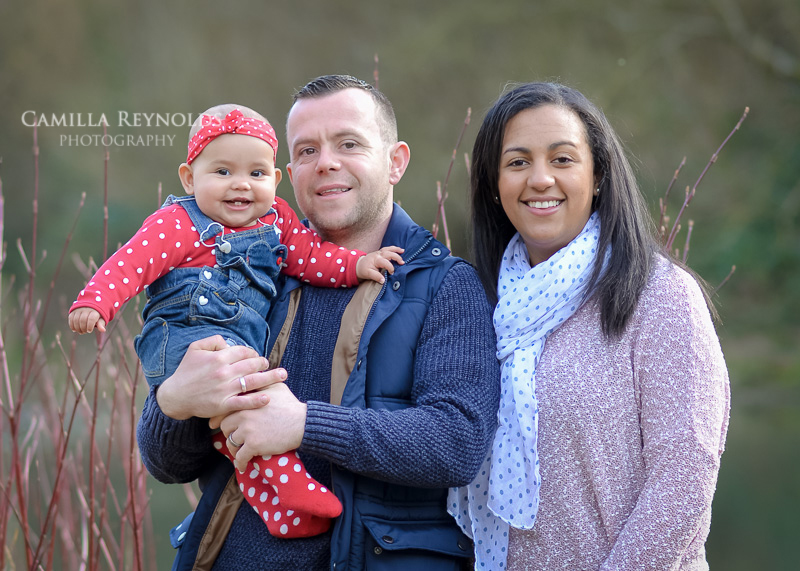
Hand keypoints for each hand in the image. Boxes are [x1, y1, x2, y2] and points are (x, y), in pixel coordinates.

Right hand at [69, 307, 106, 333]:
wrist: (90, 307)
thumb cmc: (97, 316)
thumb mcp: (101, 319)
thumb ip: (101, 324)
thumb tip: (103, 330)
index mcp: (94, 311)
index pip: (91, 319)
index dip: (89, 326)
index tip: (89, 331)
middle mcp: (86, 309)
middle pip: (82, 320)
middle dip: (83, 328)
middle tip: (84, 332)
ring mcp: (79, 309)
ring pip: (76, 320)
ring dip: (77, 328)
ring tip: (80, 332)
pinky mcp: (73, 311)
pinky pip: (71, 319)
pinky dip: (72, 325)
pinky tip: (75, 330)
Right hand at [155, 335, 284, 420]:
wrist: (175, 396)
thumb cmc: (186, 372)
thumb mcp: (195, 349)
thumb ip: (213, 340)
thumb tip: (228, 342)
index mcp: (219, 357)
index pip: (244, 352)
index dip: (253, 353)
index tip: (256, 357)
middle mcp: (224, 372)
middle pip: (252, 365)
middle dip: (265, 364)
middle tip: (270, 365)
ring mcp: (225, 389)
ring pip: (252, 382)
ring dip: (270, 378)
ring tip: (282, 375)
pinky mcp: (223, 405)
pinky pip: (244, 402)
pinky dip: (257, 400)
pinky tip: (267, 398)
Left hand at [216, 382, 307, 470]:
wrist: (303, 423)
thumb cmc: (290, 405)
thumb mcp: (276, 386)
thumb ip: (261, 381)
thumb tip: (254, 376)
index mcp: (247, 400)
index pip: (225, 408)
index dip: (219, 417)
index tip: (215, 423)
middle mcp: (244, 413)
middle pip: (225, 426)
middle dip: (228, 433)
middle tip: (233, 438)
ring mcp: (248, 429)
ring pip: (231, 442)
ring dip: (234, 448)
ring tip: (238, 452)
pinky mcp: (253, 444)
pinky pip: (240, 456)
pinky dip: (240, 463)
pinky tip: (242, 465)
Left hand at [355, 246, 404, 282]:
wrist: (359, 265)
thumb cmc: (364, 269)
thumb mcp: (368, 274)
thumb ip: (376, 277)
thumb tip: (383, 280)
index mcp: (376, 260)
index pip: (386, 263)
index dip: (390, 268)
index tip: (392, 274)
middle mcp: (378, 254)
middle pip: (389, 254)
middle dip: (396, 257)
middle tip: (402, 263)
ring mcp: (379, 252)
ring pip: (388, 249)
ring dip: (396, 250)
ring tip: (403, 251)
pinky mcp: (380, 252)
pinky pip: (387, 248)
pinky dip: (393, 248)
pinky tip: (398, 249)